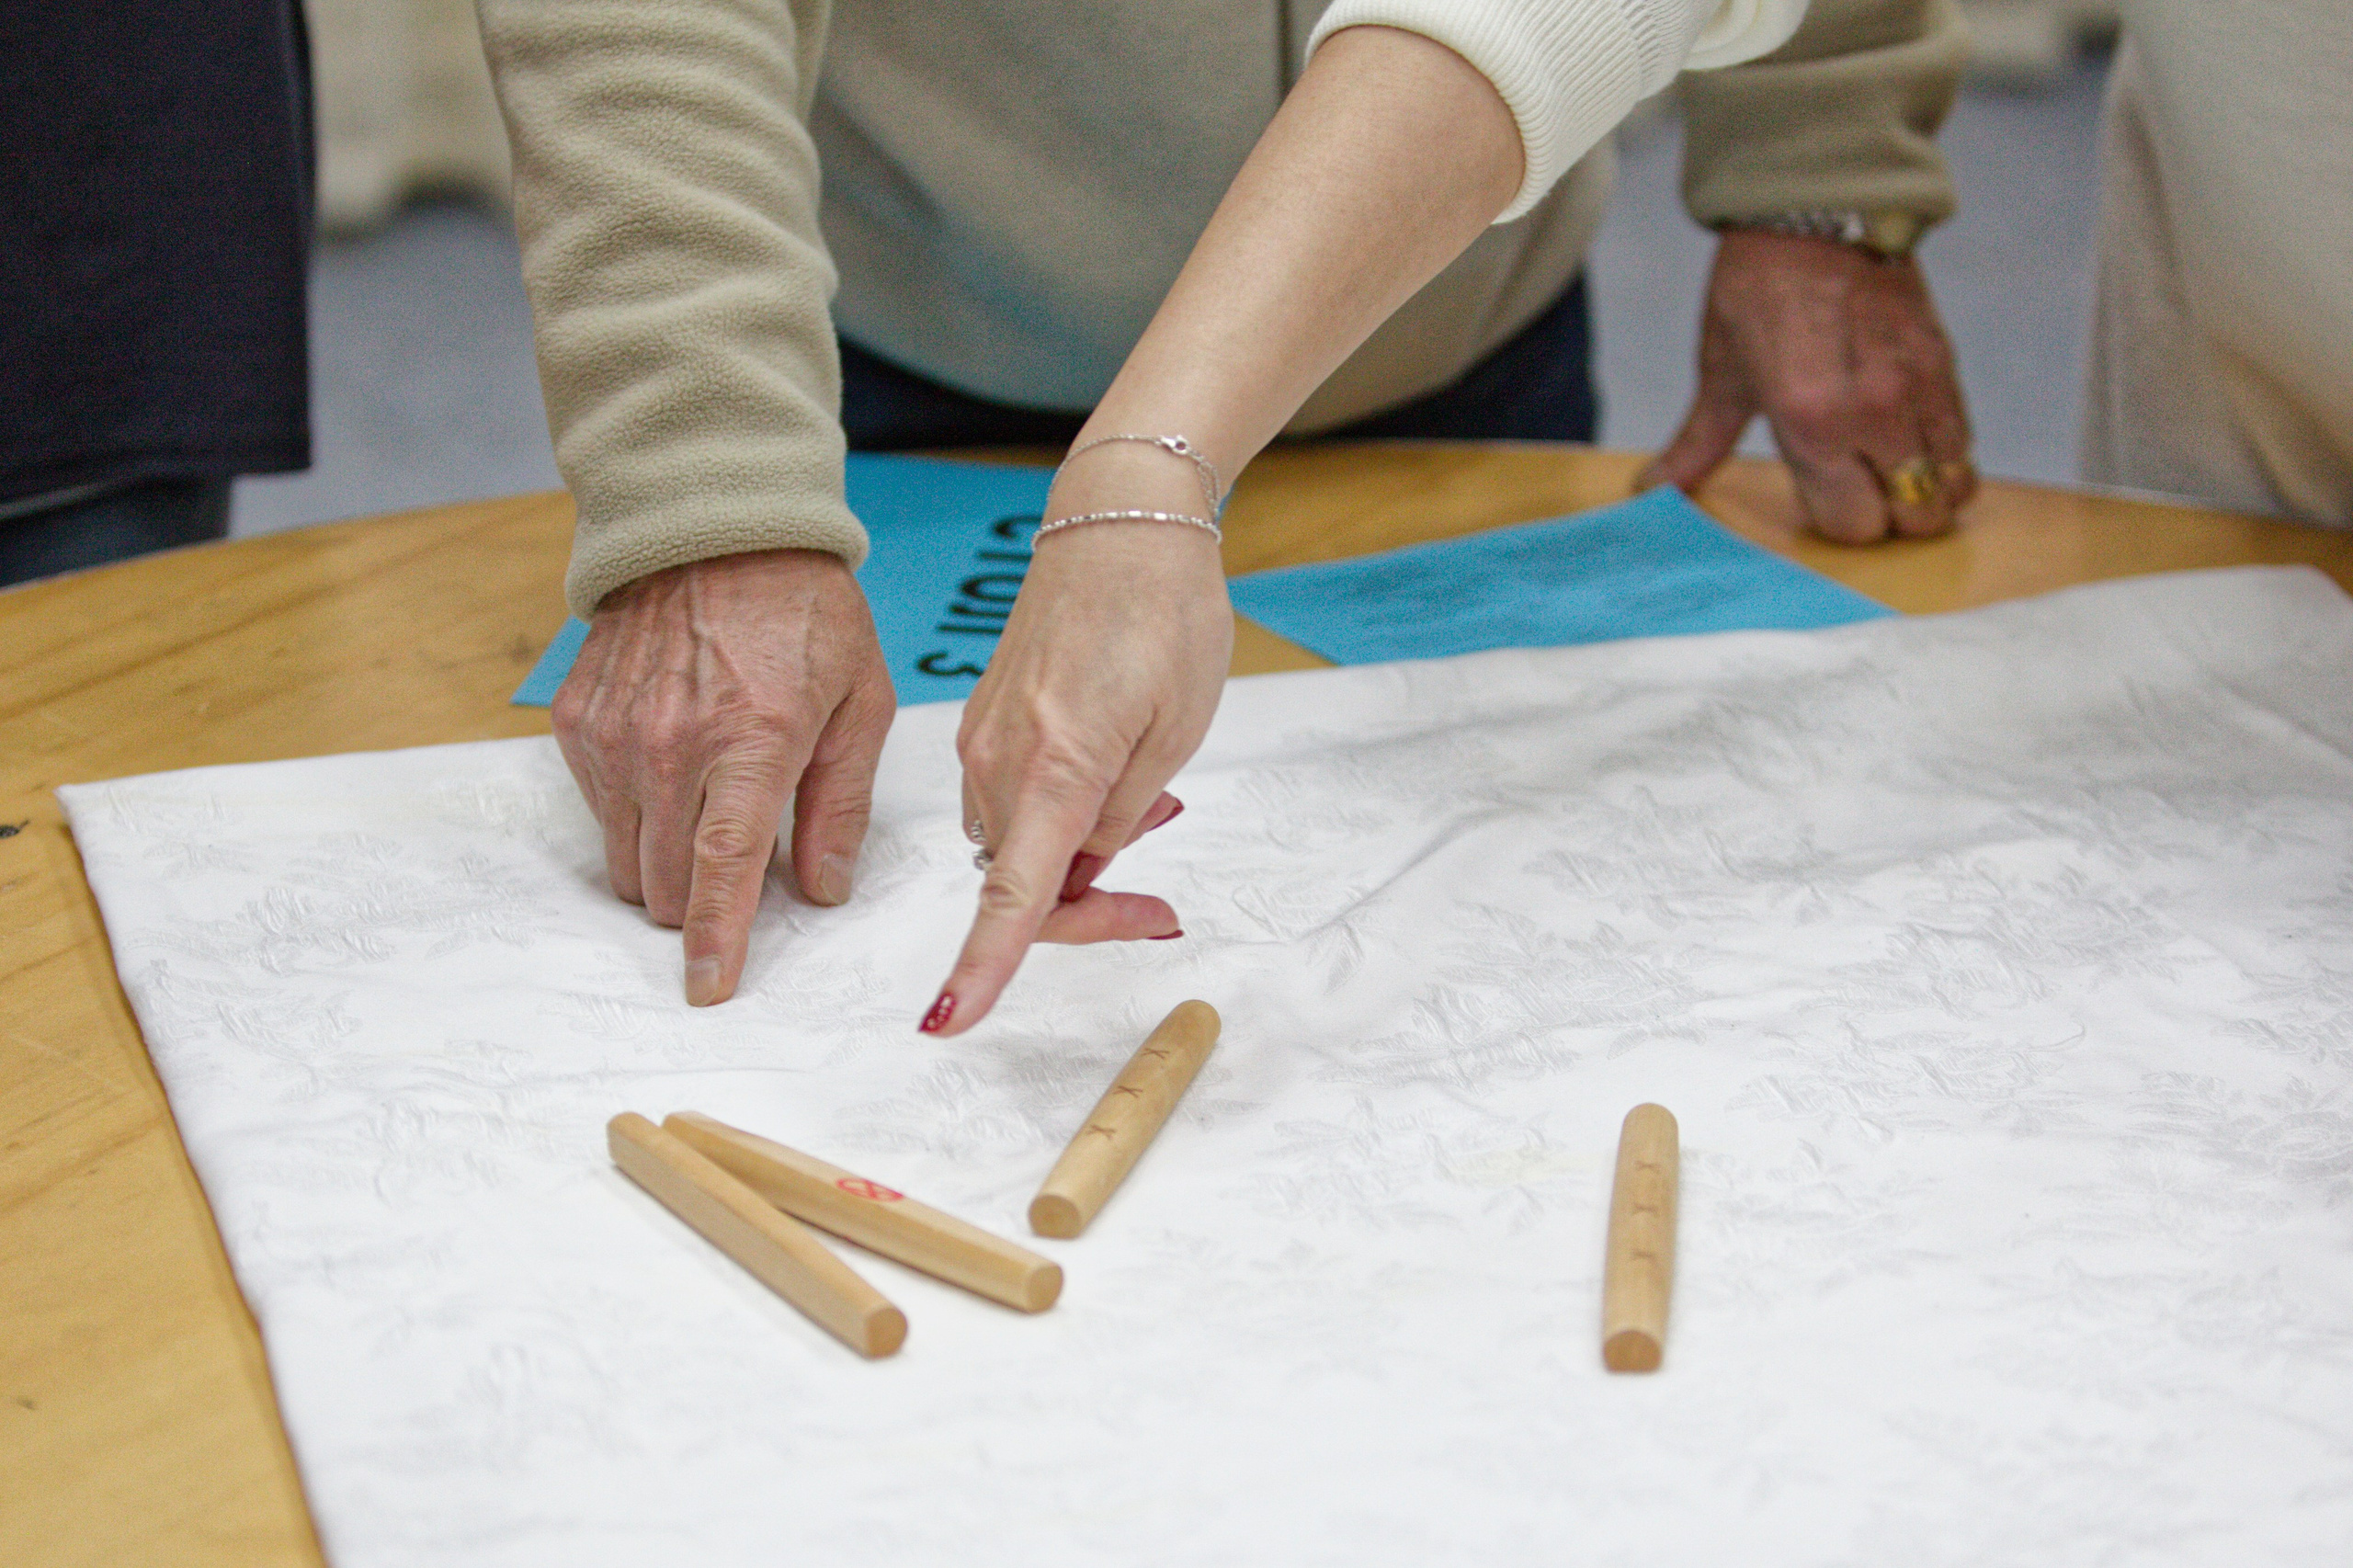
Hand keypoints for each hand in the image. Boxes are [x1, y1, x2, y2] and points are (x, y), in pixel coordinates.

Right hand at [551, 549, 894, 1006]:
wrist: (711, 527)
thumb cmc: (803, 611)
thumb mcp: (858, 701)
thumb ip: (842, 803)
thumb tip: (824, 888)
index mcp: (754, 742)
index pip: (723, 868)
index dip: (717, 939)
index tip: (709, 988)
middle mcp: (671, 744)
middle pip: (664, 885)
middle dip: (698, 905)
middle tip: (736, 867)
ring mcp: (615, 734)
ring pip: (623, 861)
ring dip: (662, 867)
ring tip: (705, 813)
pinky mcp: (577, 722)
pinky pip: (598, 810)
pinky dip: (633, 814)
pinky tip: (672, 766)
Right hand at [922, 498, 1232, 1036]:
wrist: (1120, 521)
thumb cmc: (1164, 614)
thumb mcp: (1174, 729)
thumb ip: (1120, 815)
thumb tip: (1079, 871)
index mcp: (1056, 764)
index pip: (1015, 893)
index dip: (985, 965)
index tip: (950, 1020)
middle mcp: (1000, 759)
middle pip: (1024, 885)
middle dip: (1089, 909)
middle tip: (1161, 904)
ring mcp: (982, 740)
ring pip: (1019, 846)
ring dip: (1077, 857)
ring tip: (1151, 800)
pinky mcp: (982, 723)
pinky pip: (1013, 803)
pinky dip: (1057, 815)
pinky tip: (1111, 775)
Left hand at [1640, 229, 1977, 541]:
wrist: (1818, 207)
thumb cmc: (1758, 287)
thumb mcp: (1722, 368)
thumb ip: (1700, 442)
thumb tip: (1653, 490)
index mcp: (1810, 419)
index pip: (1852, 524)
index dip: (1836, 520)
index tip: (1819, 496)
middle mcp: (1873, 412)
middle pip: (1910, 519)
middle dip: (1884, 516)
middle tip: (1856, 486)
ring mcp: (1918, 389)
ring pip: (1950, 487)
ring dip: (1921, 491)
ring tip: (1887, 468)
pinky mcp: (1946, 364)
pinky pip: (1963, 442)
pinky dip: (1943, 457)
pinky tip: (1908, 438)